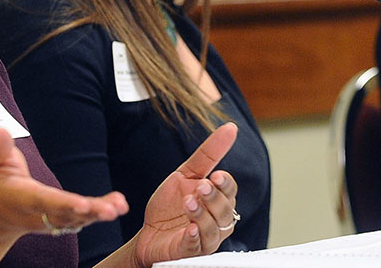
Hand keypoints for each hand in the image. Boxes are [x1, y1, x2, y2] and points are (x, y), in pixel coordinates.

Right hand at [0, 128, 129, 239]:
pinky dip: (98, 213)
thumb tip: (0, 132)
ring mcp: (48, 220)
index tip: (82, 203)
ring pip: (75, 220)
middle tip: (110, 211)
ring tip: (119, 207)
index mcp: (17, 198)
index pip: (41, 200)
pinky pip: (80, 219)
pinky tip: (118, 206)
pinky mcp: (59, 220)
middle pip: (63, 215)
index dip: (61, 203)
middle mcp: (35, 214)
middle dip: (87, 213)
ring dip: (98, 213)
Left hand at [133, 122, 240, 266]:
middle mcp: (217, 220)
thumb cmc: (170, 204)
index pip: (231, 191)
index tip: (215, 176)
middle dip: (213, 198)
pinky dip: (194, 236)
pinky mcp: (190, 252)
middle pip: (225, 210)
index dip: (225, 184)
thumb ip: (209, 153)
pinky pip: (197, 245)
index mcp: (219, 200)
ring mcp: (206, 238)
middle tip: (200, 187)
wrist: (148, 232)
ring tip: (188, 202)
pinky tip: (189, 227)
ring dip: (202, 215)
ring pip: (214, 228)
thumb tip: (231, 128)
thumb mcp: (186, 174)